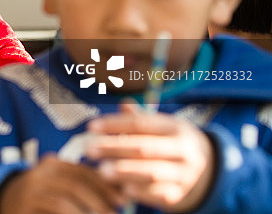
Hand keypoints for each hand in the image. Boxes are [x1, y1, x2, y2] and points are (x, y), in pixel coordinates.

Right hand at [0, 155, 125, 213]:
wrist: (3, 200)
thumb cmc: (42, 193)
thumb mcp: (59, 181)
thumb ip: (83, 183)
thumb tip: (120, 192)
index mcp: (51, 164)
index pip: (83, 171)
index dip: (105, 184)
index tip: (124, 198)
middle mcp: (39, 175)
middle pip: (75, 185)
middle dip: (100, 201)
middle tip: (116, 213)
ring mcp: (30, 193)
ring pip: (63, 203)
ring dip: (87, 213)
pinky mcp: (24, 210)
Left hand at [86, 102, 214, 211]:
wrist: (208, 172)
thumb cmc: (172, 143)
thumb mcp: (162, 127)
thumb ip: (140, 118)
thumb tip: (123, 103)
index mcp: (176, 128)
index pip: (141, 124)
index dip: (115, 124)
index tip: (91, 127)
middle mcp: (183, 150)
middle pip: (145, 148)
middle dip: (114, 148)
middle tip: (90, 149)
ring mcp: (184, 174)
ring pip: (152, 172)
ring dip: (124, 172)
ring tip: (101, 171)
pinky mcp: (180, 195)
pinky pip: (158, 194)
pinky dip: (140, 192)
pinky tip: (122, 189)